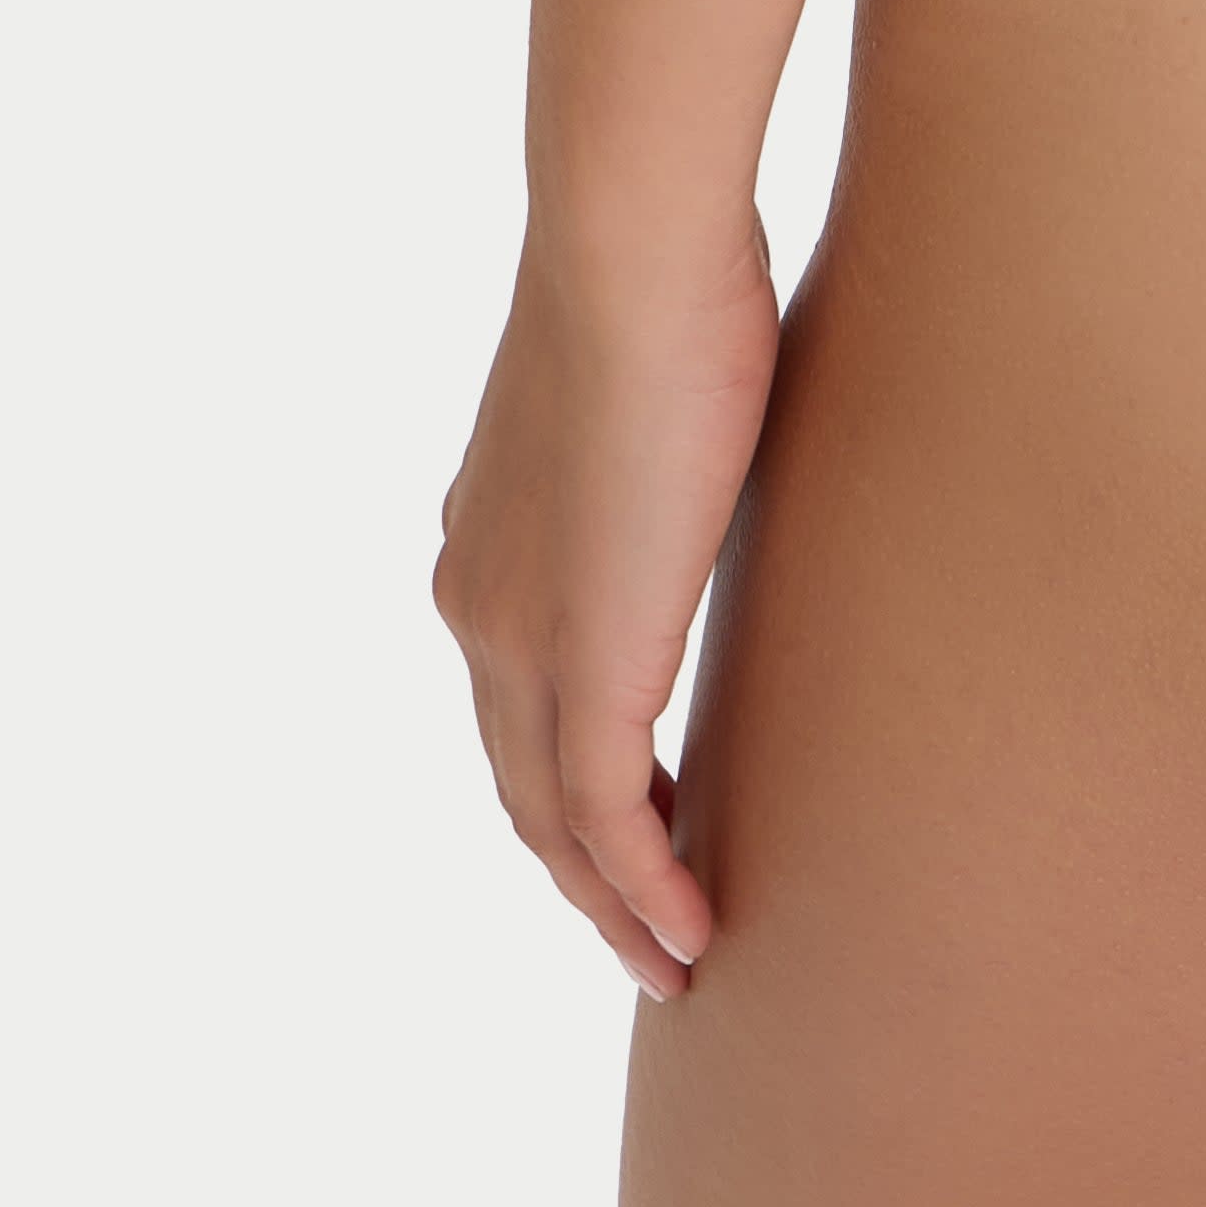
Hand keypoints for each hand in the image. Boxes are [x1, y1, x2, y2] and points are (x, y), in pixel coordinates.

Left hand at [434, 225, 781, 1000]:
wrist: (628, 251)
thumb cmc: (668, 272)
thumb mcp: (655, 381)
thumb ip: (667, 440)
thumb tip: (728, 416)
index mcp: (483, 544)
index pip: (514, 698)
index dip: (567, 773)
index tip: (635, 816)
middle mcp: (477, 607)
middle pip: (518, 782)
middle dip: (582, 865)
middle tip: (649, 924)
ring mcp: (518, 644)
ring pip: (550, 821)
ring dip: (612, 902)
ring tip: (674, 956)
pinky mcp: (584, 667)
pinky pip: (604, 817)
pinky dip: (642, 888)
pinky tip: (691, 928)